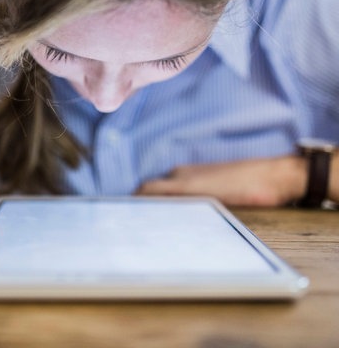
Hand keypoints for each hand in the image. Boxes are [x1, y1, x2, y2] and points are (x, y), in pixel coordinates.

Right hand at [137, 156, 306, 206]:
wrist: (275, 177)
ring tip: (156, 223)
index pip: (146, 190)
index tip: (125, 217)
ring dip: (158, 202)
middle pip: (154, 189)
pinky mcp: (206, 177)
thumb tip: (153, 209)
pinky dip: (173, 200)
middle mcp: (183, 174)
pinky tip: (181, 214)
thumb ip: (179, 204)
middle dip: (143, 204)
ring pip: (167, 189)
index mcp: (180, 180)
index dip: (133, 202)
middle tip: (139, 225)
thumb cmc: (246, 189)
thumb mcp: (211, 202)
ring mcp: (194, 174)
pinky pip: (181, 188)